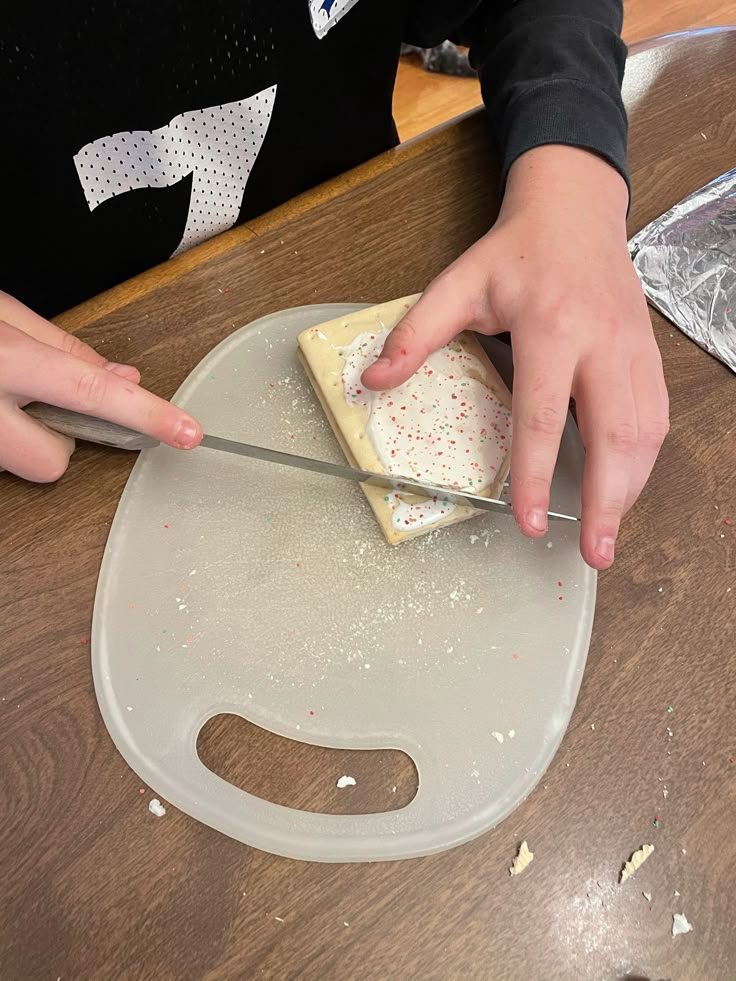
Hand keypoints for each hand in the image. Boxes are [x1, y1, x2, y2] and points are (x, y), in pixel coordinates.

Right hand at [0, 290, 201, 481]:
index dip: (146, 415)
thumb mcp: (0, 313)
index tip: (185, 432)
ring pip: (23, 465)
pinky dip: (4, 437)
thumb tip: (122, 378)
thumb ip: (61, 345)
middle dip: (55, 437)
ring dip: (20, 437)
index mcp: (4, 361)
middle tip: (30, 400)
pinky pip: (3, 460)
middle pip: (53, 460)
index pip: (92, 392)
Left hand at [362, 146, 668, 569]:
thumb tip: (372, 380)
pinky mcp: (648, 354)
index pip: (543, 416)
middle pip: (612, 435)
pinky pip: (655, 416)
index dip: (534, 474)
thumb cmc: (517, 252)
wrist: (576, 211)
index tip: (527, 520)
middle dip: (605, 501)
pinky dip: (643, 461)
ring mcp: (632, 350)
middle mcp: (601, 343)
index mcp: (551, 328)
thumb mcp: (458, 283)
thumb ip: (416, 334)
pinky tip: (625, 488)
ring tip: (607, 534)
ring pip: (643, 432)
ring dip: (629, 489)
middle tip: (592, 552)